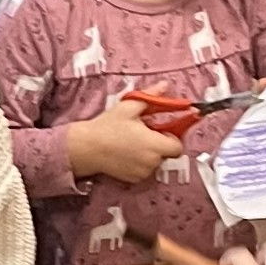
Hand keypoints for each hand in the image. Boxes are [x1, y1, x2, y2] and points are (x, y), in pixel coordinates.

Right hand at [63, 95, 177, 184]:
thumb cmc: (108, 126)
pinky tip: (127, 154)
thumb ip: (151, 96)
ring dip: (150, 154)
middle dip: (160, 144)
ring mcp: (142, 173)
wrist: (87, 147)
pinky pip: (144, 171)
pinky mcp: (133, 180)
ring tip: (132, 144)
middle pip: (167, 154)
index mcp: (154, 144)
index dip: (172, 138)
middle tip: (143, 134)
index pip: (178, 147)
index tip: (160, 130)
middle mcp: (151, 162)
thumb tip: (165, 85)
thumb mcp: (129, 107)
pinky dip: (140, 163)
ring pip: (155, 163)